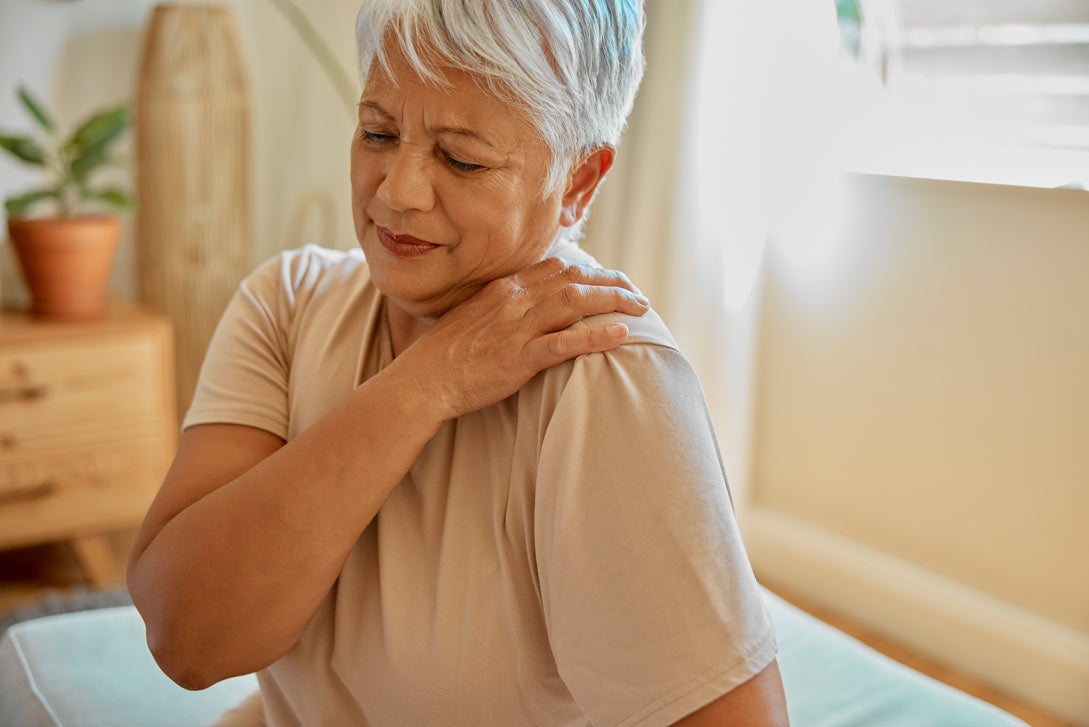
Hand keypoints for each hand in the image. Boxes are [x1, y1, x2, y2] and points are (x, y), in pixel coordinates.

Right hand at [391, 257, 649, 421]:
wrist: (423, 380)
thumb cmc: (446, 355)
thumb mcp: (476, 317)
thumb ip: (505, 307)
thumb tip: (531, 306)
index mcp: (504, 288)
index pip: (558, 267)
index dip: (592, 270)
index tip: (613, 279)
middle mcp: (514, 300)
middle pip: (574, 279)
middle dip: (612, 283)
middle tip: (638, 294)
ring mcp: (516, 328)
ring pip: (575, 303)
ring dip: (613, 302)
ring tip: (641, 308)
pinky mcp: (518, 358)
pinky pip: (564, 342)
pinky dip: (595, 335)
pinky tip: (621, 334)